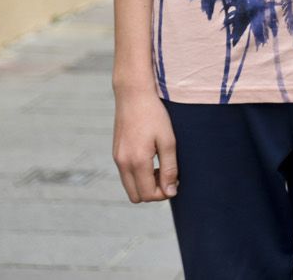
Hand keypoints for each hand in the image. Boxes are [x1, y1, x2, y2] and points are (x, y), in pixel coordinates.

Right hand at [112, 88, 178, 202]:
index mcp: (136, 161)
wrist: (133, 95)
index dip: (164, 193)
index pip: (148, 194)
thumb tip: (171, 192)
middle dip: (153, 192)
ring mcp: (117, 159)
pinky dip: (138, 175)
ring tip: (160, 167)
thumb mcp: (168, 140)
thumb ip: (169, 168)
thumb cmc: (154, 115)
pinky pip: (126, 175)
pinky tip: (151, 160)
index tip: (176, 181)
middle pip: (136, 196)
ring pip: (129, 187)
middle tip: (168, 176)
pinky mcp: (116, 153)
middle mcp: (123, 164)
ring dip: (145, 184)